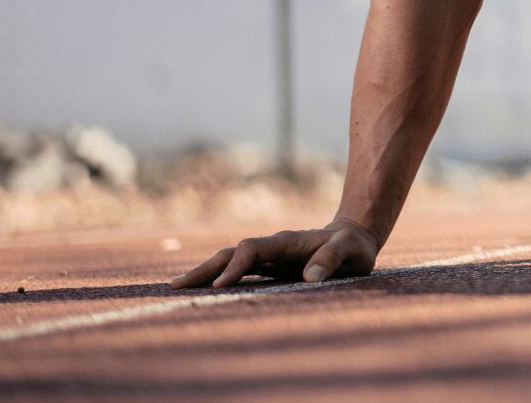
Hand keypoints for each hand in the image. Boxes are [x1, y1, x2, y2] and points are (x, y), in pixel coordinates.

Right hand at [170, 220, 380, 288]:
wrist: (354, 238)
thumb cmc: (354, 246)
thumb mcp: (351, 250)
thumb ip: (332, 259)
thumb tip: (311, 278)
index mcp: (286, 241)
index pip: (252, 249)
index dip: (236, 266)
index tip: (222, 285)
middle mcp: (271, 248)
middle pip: (230, 253)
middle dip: (204, 268)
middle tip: (176, 286)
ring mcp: (268, 258)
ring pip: (228, 262)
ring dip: (204, 274)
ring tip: (176, 288)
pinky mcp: (269, 269)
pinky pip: (238, 273)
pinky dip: (218, 280)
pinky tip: (202, 292)